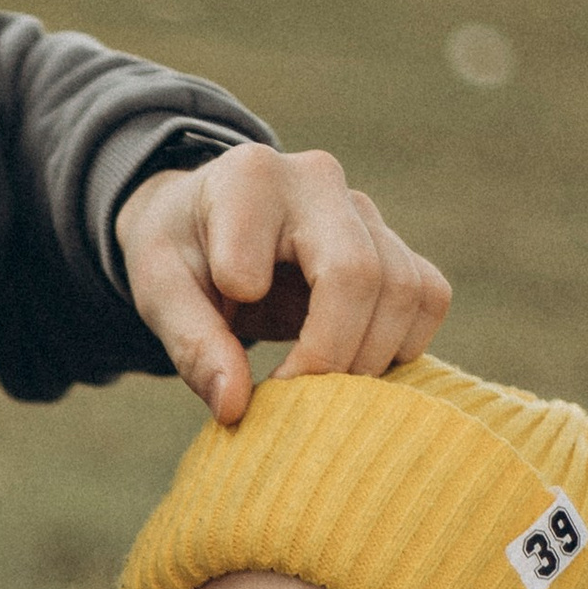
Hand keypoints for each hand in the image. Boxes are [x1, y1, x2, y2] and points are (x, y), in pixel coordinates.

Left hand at [116, 143, 451, 428]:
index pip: (264, 267)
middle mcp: (317, 180)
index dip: (249, 338)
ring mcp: (363, 209)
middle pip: (359, 276)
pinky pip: (429, 296)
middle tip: (291, 403)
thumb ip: (191, 345)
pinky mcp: (392, 242)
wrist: (205, 222)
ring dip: (371, 360)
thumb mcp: (158, 293)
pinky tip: (356, 369)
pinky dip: (403, 347)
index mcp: (248, 180)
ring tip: (320, 392)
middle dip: (330, 358)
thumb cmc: (180, 255)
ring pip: (407, 290)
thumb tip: (235, 408)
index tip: (238, 368)